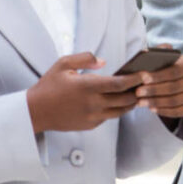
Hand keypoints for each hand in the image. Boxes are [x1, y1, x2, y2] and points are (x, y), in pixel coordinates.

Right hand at [26, 52, 144, 132]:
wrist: (36, 111)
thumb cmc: (49, 86)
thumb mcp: (63, 64)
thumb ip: (85, 59)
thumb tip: (104, 61)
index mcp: (88, 86)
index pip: (119, 84)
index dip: (135, 79)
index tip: (145, 74)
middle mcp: (93, 103)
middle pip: (125, 99)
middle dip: (138, 92)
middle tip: (146, 84)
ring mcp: (93, 117)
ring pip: (121, 111)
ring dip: (131, 103)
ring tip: (137, 94)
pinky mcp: (91, 125)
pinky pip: (109, 117)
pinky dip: (117, 110)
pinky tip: (119, 102)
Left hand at [131, 45, 182, 121]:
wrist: (177, 78)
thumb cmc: (166, 66)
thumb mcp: (164, 57)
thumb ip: (157, 53)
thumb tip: (145, 53)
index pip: (176, 70)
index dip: (159, 76)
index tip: (143, 78)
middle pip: (175, 86)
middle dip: (154, 90)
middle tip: (138, 92)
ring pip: (176, 100)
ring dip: (156, 102)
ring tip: (141, 102)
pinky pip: (178, 112)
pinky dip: (163, 111)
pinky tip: (151, 108)